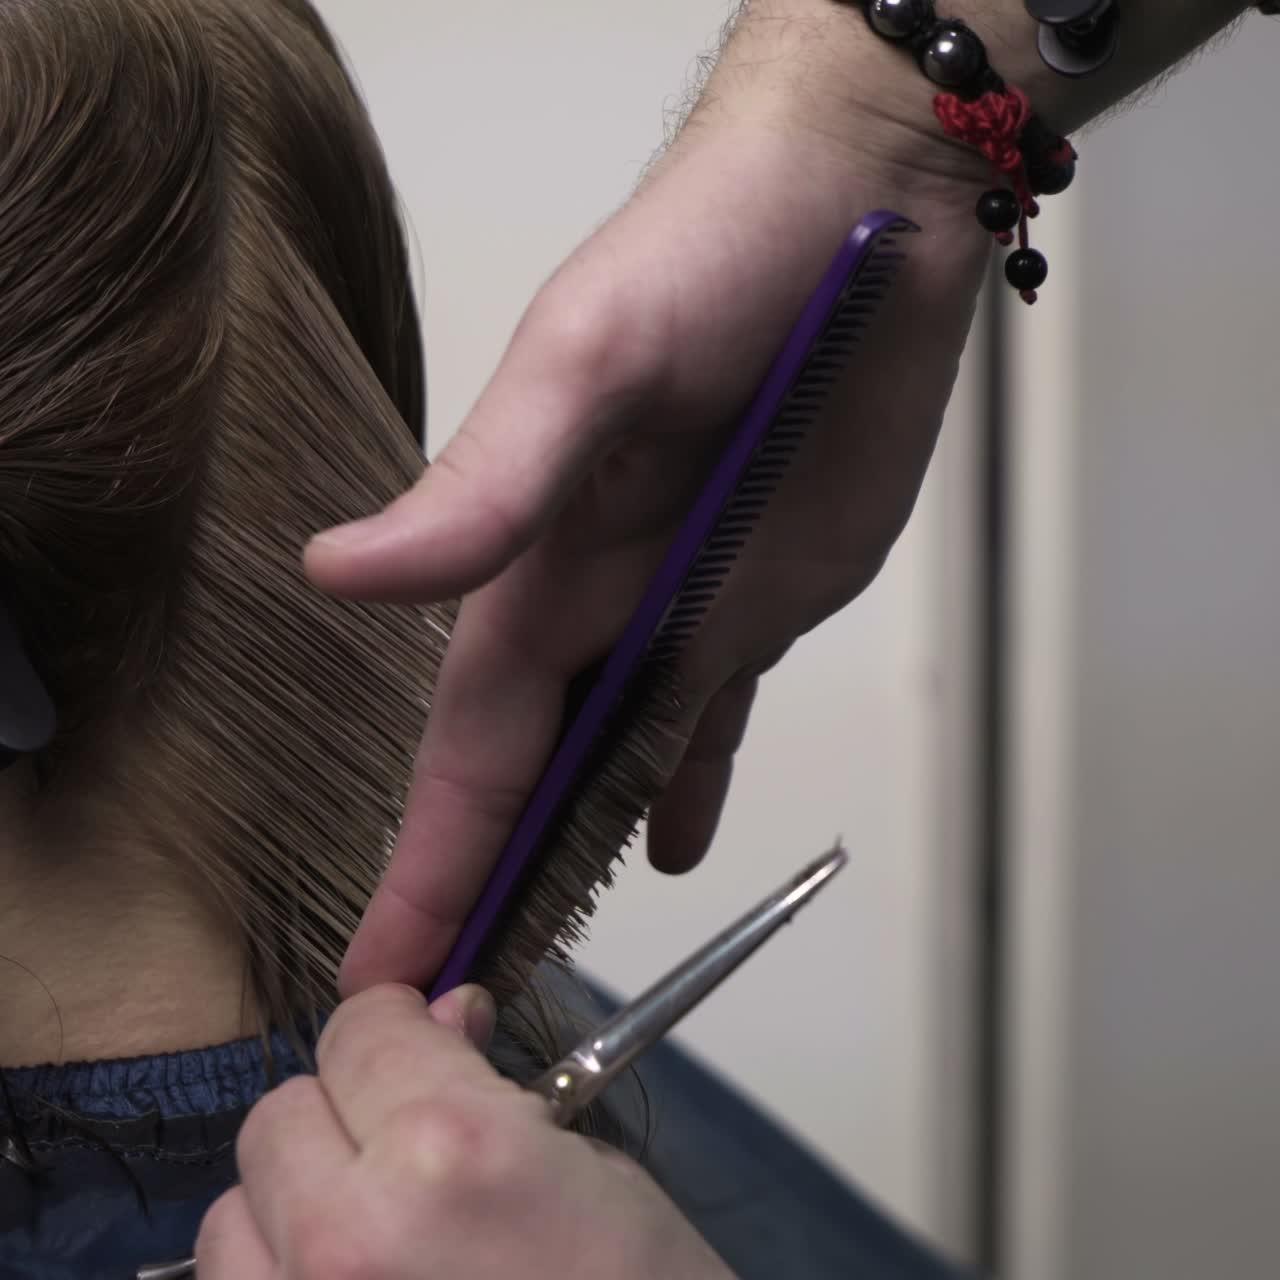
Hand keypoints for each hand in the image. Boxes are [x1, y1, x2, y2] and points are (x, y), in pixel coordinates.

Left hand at [196, 984, 733, 1279]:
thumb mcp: (594, 1169)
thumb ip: (488, 1090)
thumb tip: (438, 1019)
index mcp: (447, 1149)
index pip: (360, 1027)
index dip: (400, 1029)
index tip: (428, 1047)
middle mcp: (346, 1234)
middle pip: (278, 1117)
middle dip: (342, 1115)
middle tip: (410, 1153)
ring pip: (230, 1218)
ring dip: (292, 1212)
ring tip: (378, 1244)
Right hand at [309, 2, 992, 993]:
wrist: (859, 211)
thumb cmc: (716, 254)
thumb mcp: (594, 358)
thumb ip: (490, 482)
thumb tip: (339, 571)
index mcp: (538, 561)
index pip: (470, 745)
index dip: (430, 855)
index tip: (387, 962)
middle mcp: (598, 594)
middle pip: (531, 767)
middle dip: (488, 877)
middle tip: (452, 994)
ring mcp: (682, 601)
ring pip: (616, 752)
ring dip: (578, 845)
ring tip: (548, 941)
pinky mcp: (763, 594)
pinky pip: (714, 710)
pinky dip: (693, 778)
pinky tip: (674, 844)